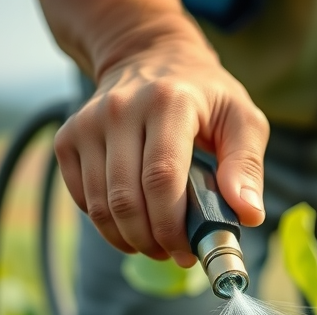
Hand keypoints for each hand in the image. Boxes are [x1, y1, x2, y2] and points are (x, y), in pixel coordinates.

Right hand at [53, 17, 268, 266]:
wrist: (149, 58)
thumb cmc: (204, 96)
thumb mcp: (242, 119)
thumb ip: (247, 166)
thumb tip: (249, 215)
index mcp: (168, 102)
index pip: (162, 177)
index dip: (173, 226)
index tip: (189, 251)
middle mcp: (120, 109)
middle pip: (126, 199)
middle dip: (151, 241)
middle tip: (175, 254)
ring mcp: (88, 123)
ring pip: (100, 206)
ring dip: (129, 239)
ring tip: (156, 245)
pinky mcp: (68, 138)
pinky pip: (82, 199)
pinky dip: (107, 224)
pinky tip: (133, 225)